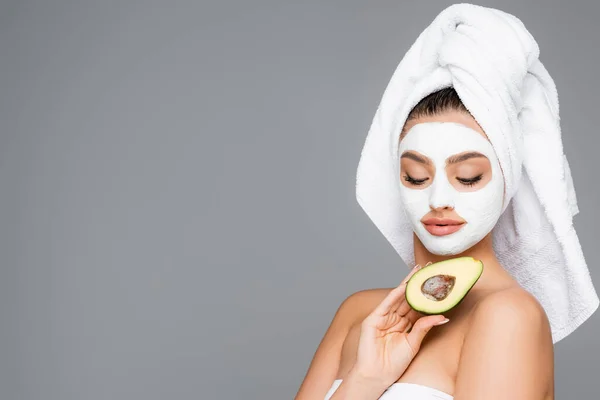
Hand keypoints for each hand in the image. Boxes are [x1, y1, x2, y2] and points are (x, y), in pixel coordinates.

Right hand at [351, 263, 449, 387]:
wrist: (378, 375)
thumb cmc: (394, 363)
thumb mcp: (414, 343)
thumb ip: (424, 327)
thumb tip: (443, 316)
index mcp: (404, 323)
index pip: (417, 304)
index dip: (427, 293)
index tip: (438, 280)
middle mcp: (394, 317)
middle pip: (409, 297)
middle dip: (418, 283)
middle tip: (431, 268)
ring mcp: (383, 317)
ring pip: (398, 297)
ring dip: (408, 284)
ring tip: (420, 271)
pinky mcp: (373, 319)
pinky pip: (386, 304)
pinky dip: (395, 295)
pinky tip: (404, 286)